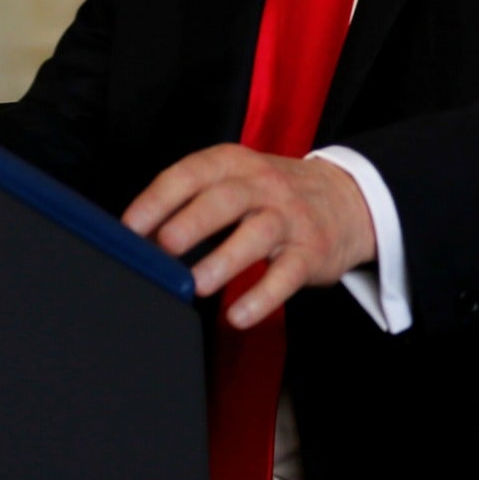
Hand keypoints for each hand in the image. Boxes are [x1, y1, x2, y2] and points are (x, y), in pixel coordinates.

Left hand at [123, 146, 375, 327]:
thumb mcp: (237, 180)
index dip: (158, 199)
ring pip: (257, 234)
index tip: (129, 228)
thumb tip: (134, 238)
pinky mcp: (312, 251)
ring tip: (198, 284)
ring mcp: (290, 218)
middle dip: (192, 222)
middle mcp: (264, 186)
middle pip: (226, 200)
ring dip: (225, 259)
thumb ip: (192, 200)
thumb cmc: (274, 196)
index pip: (192, 174)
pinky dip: (263, 296)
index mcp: (236, 165)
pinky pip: (287, 273)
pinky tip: (239, 315)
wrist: (349, 200)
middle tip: (164, 247)